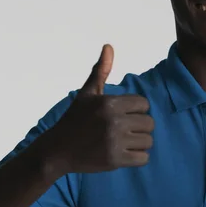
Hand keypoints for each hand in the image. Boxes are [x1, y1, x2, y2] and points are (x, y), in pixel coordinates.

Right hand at [42, 44, 153, 173]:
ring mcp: (115, 142)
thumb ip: (100, 71)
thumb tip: (108, 46)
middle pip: (149, 123)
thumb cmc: (74, 119)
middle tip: (124, 130)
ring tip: (124, 142)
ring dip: (139, 143)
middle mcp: (114, 121)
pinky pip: (143, 158)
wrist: (57, 150)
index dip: (135, 110)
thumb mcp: (86, 93)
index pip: (143, 104)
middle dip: (139, 127)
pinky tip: (125, 153)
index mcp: (110, 103)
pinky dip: (138, 157)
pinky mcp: (115, 160)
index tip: (123, 115)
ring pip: (148, 141)